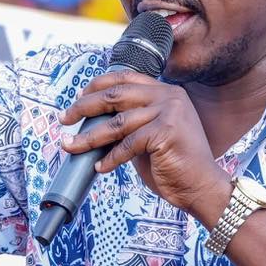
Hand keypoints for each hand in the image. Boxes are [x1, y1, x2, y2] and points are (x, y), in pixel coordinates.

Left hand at [59, 70, 231, 221]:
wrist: (202, 188)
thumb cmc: (175, 166)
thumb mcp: (150, 137)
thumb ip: (130, 124)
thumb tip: (94, 123)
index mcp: (166, 92)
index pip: (125, 78)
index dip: (97, 85)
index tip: (78, 99)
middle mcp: (169, 96)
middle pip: (115, 95)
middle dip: (84, 107)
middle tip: (64, 118)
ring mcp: (169, 112)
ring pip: (116, 123)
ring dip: (88, 137)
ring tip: (70, 145)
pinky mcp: (165, 132)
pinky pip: (127, 145)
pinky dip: (110, 158)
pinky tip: (100, 167)